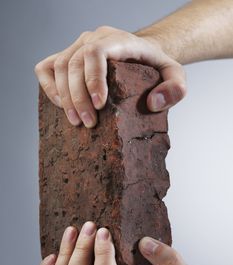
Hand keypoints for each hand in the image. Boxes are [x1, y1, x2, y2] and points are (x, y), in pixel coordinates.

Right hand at [34, 26, 185, 127]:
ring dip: (63, 97)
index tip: (99, 106)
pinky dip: (49, 87)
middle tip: (88, 123)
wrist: (141, 53)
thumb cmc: (154, 66)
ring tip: (76, 121)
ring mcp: (77, 46)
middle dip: (78, 97)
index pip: (96, 52)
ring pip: (58, 67)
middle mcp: (93, 39)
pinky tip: (61, 105)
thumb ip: (175, 88)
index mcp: (118, 40)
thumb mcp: (174, 75)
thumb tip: (154, 103)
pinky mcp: (66, 56)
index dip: (92, 79)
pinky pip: (46, 68)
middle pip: (73, 63)